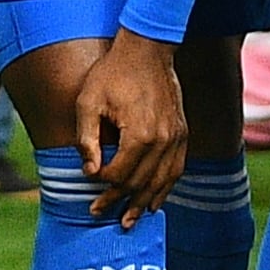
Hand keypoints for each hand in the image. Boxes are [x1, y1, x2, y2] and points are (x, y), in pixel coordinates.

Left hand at [69, 27, 189, 223]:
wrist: (147, 49)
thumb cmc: (113, 73)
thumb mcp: (88, 102)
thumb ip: (86, 140)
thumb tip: (89, 172)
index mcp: (140, 134)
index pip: (120, 174)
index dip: (102, 184)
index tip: (88, 185)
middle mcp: (163, 140)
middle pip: (140, 182)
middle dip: (119, 200)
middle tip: (100, 213)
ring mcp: (176, 137)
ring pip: (162, 181)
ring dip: (145, 203)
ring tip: (131, 220)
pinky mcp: (182, 132)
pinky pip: (176, 169)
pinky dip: (166, 187)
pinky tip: (155, 200)